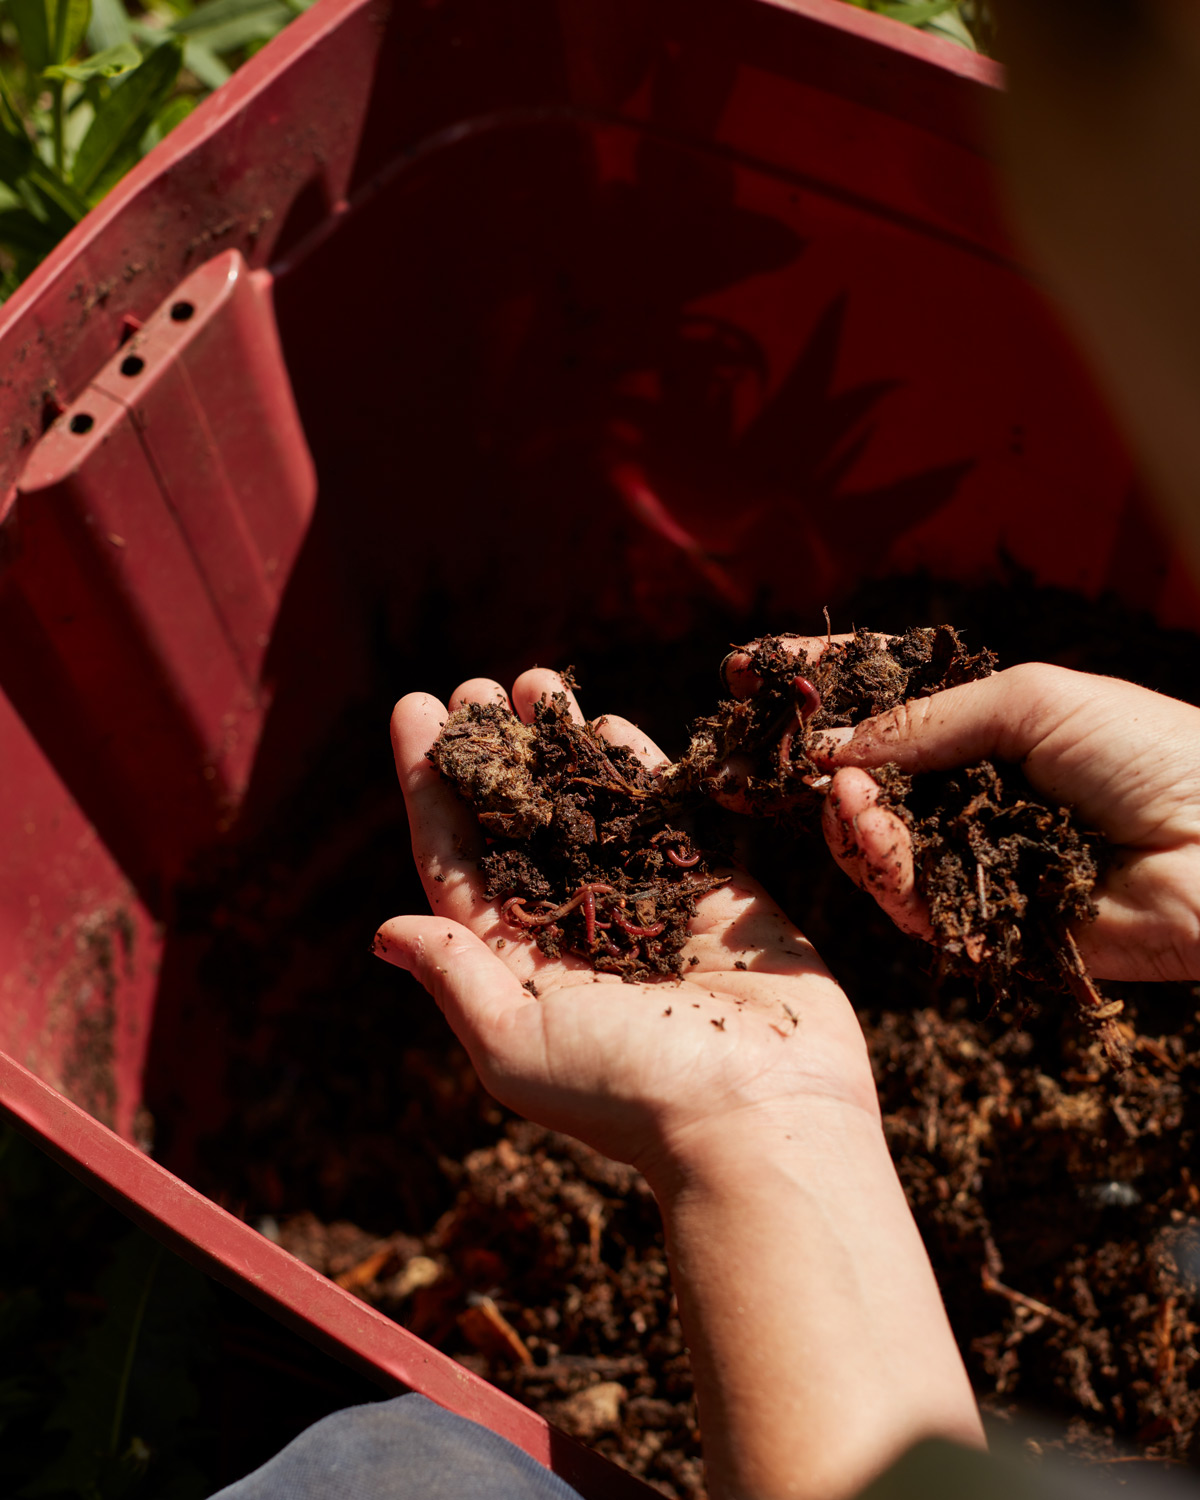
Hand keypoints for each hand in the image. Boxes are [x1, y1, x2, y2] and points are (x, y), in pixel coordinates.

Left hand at [376, 668, 983, 1499]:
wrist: (764, 1112)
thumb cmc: (629, 1088)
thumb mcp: (516, 1043)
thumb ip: (455, 975)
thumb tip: (381, 932)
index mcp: (514, 962)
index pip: (455, 858)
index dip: (430, 785)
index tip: (414, 709)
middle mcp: (571, 926)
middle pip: (516, 819)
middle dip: (492, 752)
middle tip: (475, 685)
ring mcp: (640, 901)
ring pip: (586, 803)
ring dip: (556, 743)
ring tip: (534, 681)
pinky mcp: (708, 887)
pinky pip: (661, 811)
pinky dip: (633, 764)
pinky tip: (606, 720)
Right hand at [725, 639, 1199, 982]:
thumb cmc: (1146, 749)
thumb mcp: (1027, 701)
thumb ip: (923, 723)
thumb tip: (830, 748)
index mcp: (981, 722)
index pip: (878, 702)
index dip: (811, 690)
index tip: (743, 676)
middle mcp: (964, 789)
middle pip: (858, 780)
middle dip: (806, 770)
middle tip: (769, 766)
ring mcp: (969, 856)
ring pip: (872, 846)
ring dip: (847, 823)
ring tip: (847, 804)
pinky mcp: (983, 923)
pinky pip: (909, 901)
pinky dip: (883, 872)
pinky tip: (877, 843)